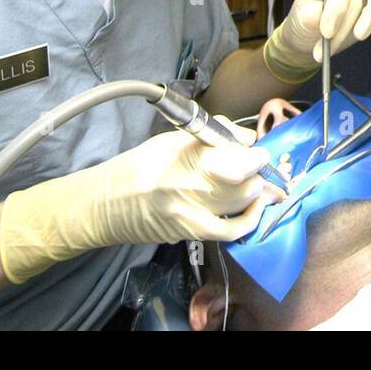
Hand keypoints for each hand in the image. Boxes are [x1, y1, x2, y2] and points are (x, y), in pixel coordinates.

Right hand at [0, 118, 281, 283]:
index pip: (233, 159)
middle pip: (242, 183)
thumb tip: (247, 140)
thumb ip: (213, 137)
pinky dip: (249, 220)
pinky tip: (256, 209)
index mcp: (184, 158)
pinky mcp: (191, 233)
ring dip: (258, 192)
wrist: (107, 204)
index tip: (262, 151)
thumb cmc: (140, 164)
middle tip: (263, 166)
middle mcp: (190, 187)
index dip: (255, 156)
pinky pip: (230, 231)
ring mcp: (191, 213)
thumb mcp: (174, 140)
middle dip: (259, 173)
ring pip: (240, 204)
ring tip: (263, 183)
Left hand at [262, 0, 370, 83]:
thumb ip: (307, 17)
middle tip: (328, 51)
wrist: (312, 37)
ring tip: (358, 38)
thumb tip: (316, 14)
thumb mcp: (299, 22)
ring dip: (368, 19)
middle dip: (343, 28)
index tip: (326, 33)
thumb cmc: (305, 24)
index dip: (334, 8)